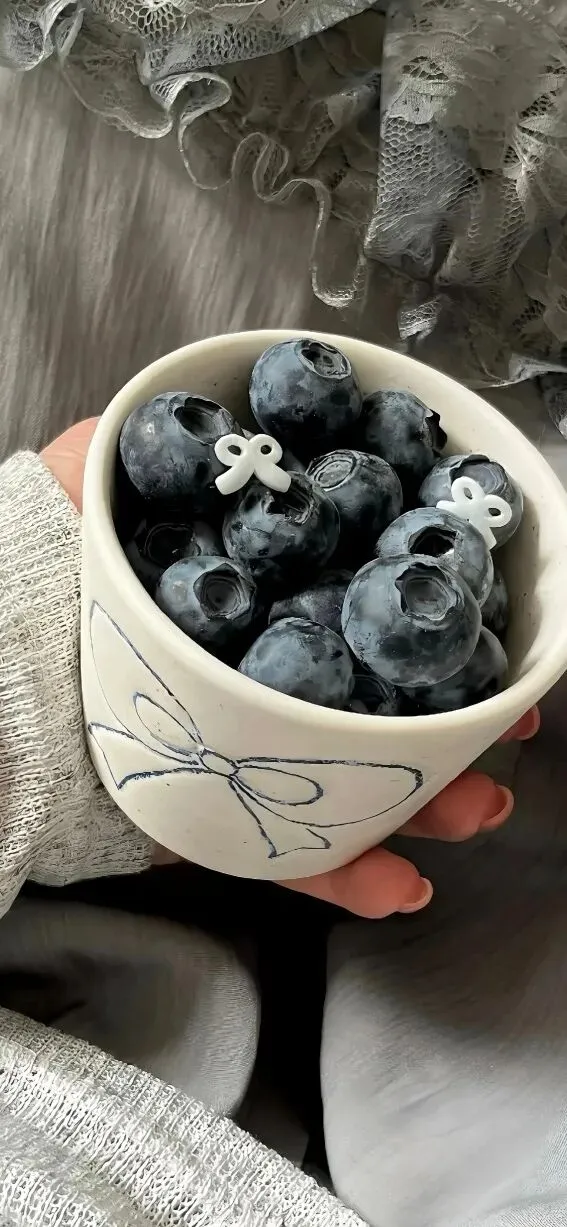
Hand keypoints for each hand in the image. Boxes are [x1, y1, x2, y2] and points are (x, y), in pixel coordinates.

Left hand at [43, 421, 537, 917]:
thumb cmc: (34, 580)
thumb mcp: (80, 486)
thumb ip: (127, 443)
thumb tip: (171, 407)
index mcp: (240, 604)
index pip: (350, 601)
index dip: (421, 609)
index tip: (480, 618)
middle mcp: (248, 676)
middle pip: (368, 696)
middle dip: (449, 715)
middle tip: (505, 721)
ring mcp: (238, 751)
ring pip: (349, 782)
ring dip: (426, 801)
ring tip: (476, 807)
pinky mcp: (216, 820)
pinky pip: (290, 858)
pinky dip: (348, 874)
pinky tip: (399, 885)